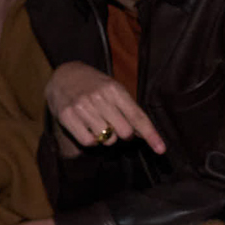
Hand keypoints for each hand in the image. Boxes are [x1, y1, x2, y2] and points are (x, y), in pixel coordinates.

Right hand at [47, 62, 165, 154]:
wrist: (64, 75)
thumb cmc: (95, 86)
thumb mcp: (114, 90)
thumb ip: (128, 110)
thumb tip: (141, 134)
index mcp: (114, 90)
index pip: (137, 116)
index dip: (151, 135)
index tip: (161, 149)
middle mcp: (99, 98)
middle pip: (124, 132)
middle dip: (124, 134)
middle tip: (115, 125)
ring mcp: (82, 107)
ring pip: (107, 139)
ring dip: (107, 137)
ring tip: (98, 123)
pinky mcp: (67, 116)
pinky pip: (89, 141)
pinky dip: (92, 140)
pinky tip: (88, 128)